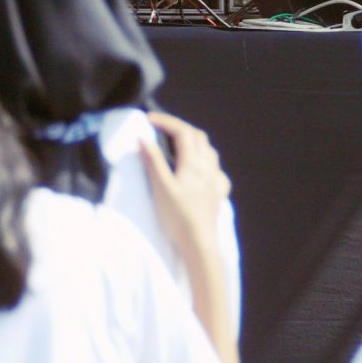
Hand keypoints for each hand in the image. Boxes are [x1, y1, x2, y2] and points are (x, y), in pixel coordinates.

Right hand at [139, 112, 231, 256]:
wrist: (199, 243)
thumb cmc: (178, 216)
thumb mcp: (161, 187)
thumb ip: (153, 161)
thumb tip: (144, 139)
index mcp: (193, 163)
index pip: (182, 131)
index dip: (166, 121)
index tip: (148, 119)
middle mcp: (208, 167)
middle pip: (198, 137)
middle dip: (179, 128)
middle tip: (161, 129)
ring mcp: (215, 181)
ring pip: (209, 151)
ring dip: (194, 141)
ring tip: (178, 145)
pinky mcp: (218, 194)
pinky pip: (216, 169)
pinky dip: (206, 161)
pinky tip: (202, 170)